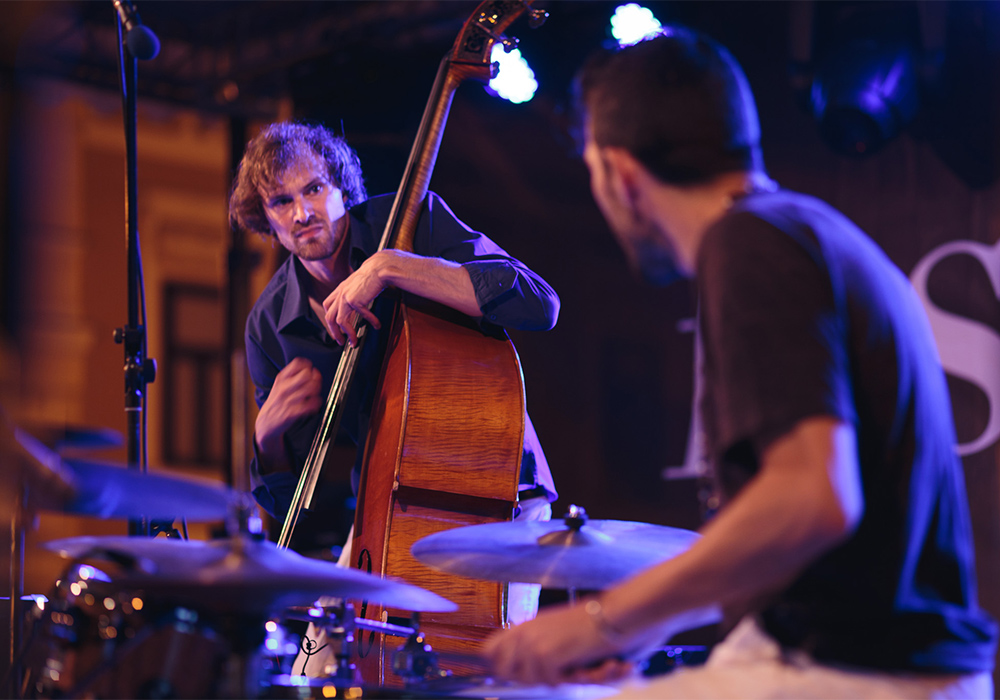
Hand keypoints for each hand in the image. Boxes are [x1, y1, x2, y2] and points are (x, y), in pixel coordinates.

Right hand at [254, 357, 322, 468]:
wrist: (265, 423)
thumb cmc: (276, 403)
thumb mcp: (279, 385)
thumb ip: (293, 376)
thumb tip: (312, 370)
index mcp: (281, 379)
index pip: (297, 363)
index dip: (308, 366)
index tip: (312, 371)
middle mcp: (283, 388)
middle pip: (306, 374)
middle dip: (315, 378)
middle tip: (315, 383)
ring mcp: (287, 400)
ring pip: (311, 388)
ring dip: (317, 391)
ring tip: (314, 395)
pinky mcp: (292, 413)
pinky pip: (310, 405)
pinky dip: (316, 404)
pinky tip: (313, 405)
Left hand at [322, 253, 385, 346]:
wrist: (379, 267)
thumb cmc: (373, 274)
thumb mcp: (359, 284)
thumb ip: (356, 294)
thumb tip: (359, 307)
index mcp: (341, 289)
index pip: (328, 306)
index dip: (330, 319)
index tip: (336, 327)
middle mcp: (340, 293)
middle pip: (329, 317)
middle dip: (334, 332)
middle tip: (341, 341)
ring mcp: (345, 297)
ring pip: (339, 321)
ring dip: (347, 334)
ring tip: (354, 341)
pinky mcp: (354, 300)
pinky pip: (360, 317)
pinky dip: (370, 322)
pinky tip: (376, 324)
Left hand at [481, 601, 657, 686]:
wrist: (613, 615)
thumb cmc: (593, 624)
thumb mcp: (556, 630)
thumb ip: (536, 644)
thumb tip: (516, 667)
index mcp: (526, 625)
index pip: (491, 649)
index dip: (500, 666)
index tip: (514, 673)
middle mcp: (525, 632)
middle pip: (504, 670)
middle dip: (528, 678)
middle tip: (556, 672)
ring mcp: (534, 643)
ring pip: (529, 679)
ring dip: (553, 679)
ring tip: (574, 666)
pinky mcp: (546, 655)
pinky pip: (548, 680)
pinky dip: (568, 679)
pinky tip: (582, 666)